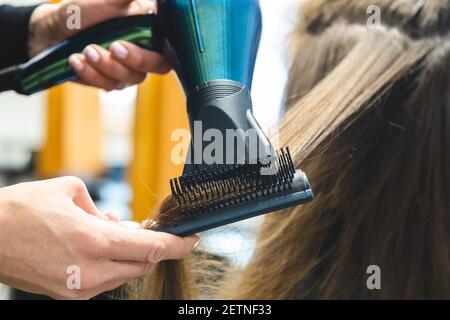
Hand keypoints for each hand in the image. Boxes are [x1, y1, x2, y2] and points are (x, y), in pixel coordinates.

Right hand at [0, 177, 198, 299]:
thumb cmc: (23, 211)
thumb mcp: (71, 192)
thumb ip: (103, 210)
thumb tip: (116, 224)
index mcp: (95, 242)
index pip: (153, 249)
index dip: (178, 245)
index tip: (191, 240)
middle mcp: (91, 271)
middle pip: (143, 264)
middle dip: (151, 248)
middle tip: (144, 230)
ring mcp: (80, 288)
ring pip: (125, 273)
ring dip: (128, 255)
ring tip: (109, 233)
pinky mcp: (69, 296)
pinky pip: (105, 280)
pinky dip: (111, 264)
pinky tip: (96, 248)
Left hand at [29, 0, 169, 90]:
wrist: (50, 32)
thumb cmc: (79, 13)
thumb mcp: (100, 1)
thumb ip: (122, 0)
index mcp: (149, 28)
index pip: (171, 41)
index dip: (167, 44)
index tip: (147, 36)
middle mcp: (144, 50)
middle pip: (158, 64)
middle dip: (136, 59)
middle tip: (115, 47)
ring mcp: (129, 69)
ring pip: (132, 77)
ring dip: (108, 66)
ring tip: (86, 50)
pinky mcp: (112, 82)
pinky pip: (109, 85)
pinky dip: (91, 73)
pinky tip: (75, 60)